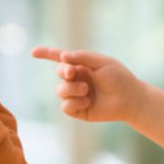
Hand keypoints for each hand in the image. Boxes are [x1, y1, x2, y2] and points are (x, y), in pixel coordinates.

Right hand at [31, 47, 145, 122]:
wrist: (130, 99)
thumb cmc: (119, 78)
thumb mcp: (101, 62)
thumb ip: (82, 57)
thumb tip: (62, 57)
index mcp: (82, 66)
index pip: (60, 59)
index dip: (46, 54)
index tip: (33, 52)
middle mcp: (77, 80)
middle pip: (59, 73)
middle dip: (64, 72)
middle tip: (73, 72)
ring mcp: (76, 95)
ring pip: (60, 90)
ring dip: (72, 89)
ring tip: (86, 90)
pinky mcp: (78, 110)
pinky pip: (65, 106)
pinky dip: (74, 102)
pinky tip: (87, 102)